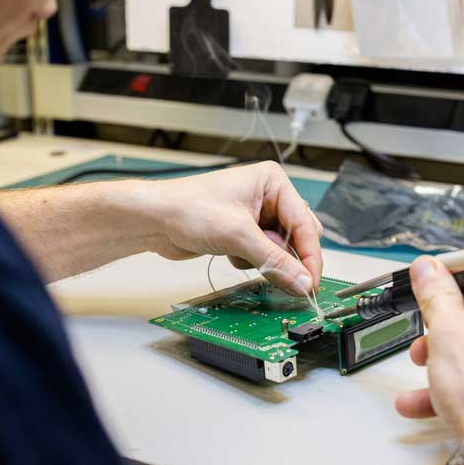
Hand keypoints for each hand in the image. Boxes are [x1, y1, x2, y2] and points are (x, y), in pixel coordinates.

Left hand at [139, 161, 323, 294]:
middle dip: (287, 258)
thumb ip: (275, 261)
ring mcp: (255, 216)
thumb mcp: (238, 235)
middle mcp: (267, 197)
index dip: (310, 256)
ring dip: (265, 261)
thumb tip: (302, 281)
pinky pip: (262, 256)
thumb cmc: (187, 208)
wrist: (152, 220)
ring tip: (242, 256)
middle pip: (297, 237)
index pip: (305, 224)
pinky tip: (230, 255)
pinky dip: (250, 261)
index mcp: (273, 182)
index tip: (311, 282)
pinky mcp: (242, 233)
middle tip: (284, 279)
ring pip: (279, 250)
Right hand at [394, 256, 463, 446]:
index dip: (456, 279)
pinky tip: (420, 402)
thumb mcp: (448, 332)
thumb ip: (436, 294)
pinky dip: (458, 385)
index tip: (430, 286)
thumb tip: (428, 267)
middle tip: (423, 337)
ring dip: (444, 359)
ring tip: (417, 372)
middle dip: (445, 326)